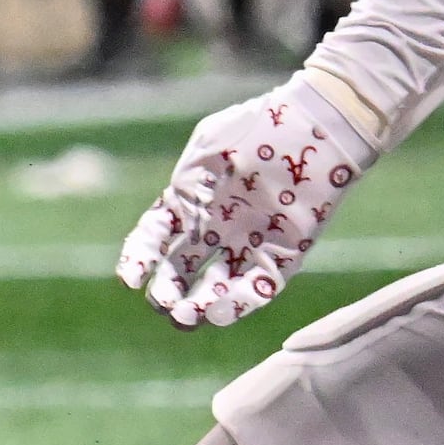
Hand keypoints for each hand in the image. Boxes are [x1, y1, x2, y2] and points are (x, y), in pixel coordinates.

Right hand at [116, 74, 380, 327]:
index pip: (154, 239)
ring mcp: (249, 243)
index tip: (130, 279)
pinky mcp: (284, 255)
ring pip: (217, 287)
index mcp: (191, 200)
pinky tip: (216, 313)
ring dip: (197, 307)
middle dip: (166, 291)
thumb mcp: (206, 148)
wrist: (313, 127)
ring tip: (185, 317)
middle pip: (180, 271)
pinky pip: (258, 288)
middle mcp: (216, 227)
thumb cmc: (257, 128)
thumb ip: (184, 182)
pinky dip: (236, 304)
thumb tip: (168, 214)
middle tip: (162, 304)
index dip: (138, 261)